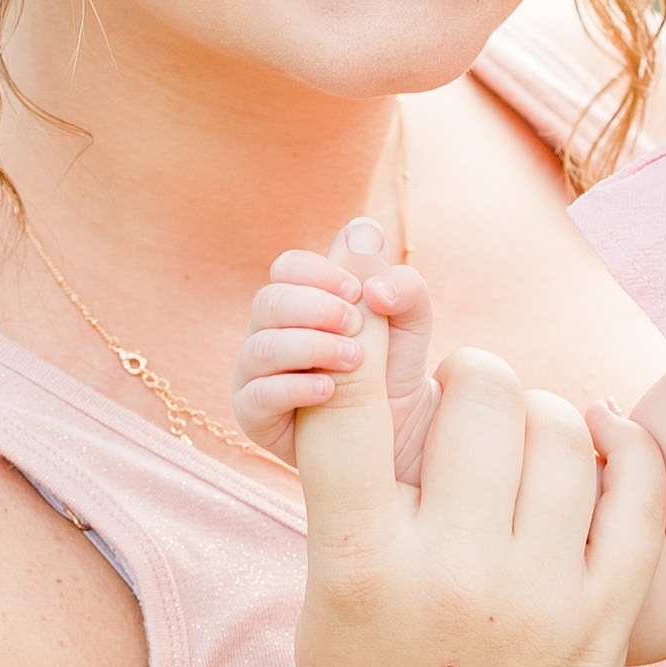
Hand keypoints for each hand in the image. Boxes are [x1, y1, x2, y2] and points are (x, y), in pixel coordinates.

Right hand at [234, 218, 437, 478]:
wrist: (397, 435)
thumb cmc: (395, 370)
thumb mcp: (410, 322)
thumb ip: (397, 279)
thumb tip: (366, 232)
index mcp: (300, 302)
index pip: (288, 268)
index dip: (319, 273)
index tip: (357, 291)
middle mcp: (270, 333)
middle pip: (267, 302)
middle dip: (314, 308)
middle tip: (356, 324)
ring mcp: (257, 375)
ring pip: (259, 347)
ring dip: (309, 347)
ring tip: (354, 359)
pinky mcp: (256, 417)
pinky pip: (255, 397)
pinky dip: (294, 387)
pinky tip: (329, 389)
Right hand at [291, 298, 665, 666]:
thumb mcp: (328, 605)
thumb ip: (357, 501)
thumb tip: (389, 372)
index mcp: (356, 563)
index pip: (349, 402)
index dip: (360, 340)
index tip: (371, 320)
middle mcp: (448, 575)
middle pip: (482, 395)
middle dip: (477, 379)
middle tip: (473, 396)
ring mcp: (535, 604)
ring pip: (564, 433)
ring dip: (549, 415)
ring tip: (531, 437)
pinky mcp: (605, 632)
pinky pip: (637, 497)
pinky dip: (626, 449)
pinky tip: (605, 440)